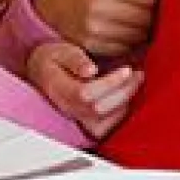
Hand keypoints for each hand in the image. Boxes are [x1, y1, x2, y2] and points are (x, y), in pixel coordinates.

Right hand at [28, 42, 142, 138]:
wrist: (41, 71)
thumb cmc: (53, 59)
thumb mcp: (61, 51)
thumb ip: (75, 60)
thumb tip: (90, 70)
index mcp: (59, 88)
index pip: (85, 93)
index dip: (110, 83)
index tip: (127, 70)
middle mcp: (67, 107)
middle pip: (98, 109)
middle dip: (123, 92)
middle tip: (138, 75)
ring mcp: (76, 118)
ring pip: (103, 123)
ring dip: (124, 104)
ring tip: (136, 83)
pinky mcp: (85, 123)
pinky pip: (105, 128)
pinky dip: (120, 115)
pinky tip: (128, 98)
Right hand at [32, 0, 157, 57]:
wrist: (50, 9)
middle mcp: (99, 7)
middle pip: (146, 18)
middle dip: (154, 15)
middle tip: (152, 11)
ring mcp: (95, 29)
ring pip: (138, 35)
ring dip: (144, 30)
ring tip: (140, 22)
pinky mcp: (92, 46)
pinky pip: (125, 48)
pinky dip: (131, 42)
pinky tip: (127, 33)